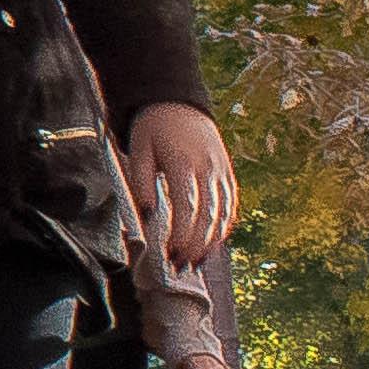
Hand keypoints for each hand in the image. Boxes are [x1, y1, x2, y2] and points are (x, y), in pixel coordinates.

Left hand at [129, 103, 239, 271]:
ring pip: (223, 212)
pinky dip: (224, 225)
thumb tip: (147, 217)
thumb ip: (141, 183)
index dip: (181, 234)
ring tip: (197, 261)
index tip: (171, 254)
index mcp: (183, 162)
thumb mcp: (138, 150)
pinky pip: (231, 204)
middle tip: (182, 265)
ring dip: (212, 240)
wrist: (178, 102)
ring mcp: (221, 171)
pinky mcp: (228, 173)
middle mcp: (208, 168)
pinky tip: (213, 242)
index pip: (187, 206)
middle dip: (195, 244)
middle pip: (208, 214)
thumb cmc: (153, 128)